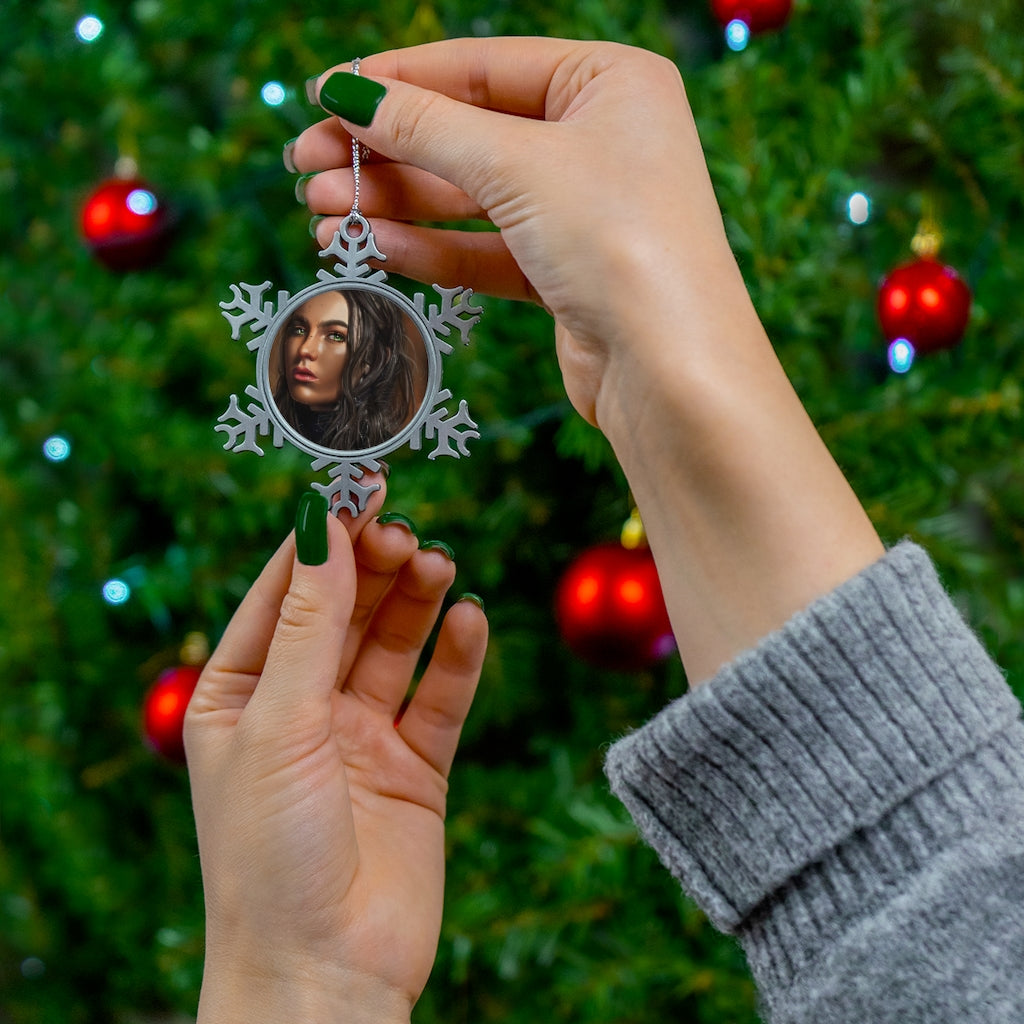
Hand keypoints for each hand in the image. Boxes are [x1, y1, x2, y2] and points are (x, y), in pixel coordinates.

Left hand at [185, 491, 487, 1023]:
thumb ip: (309, 622)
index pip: (283, 593)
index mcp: (241, 694)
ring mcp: (360, 736)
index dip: (321, 539)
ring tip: (440, 565)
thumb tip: (322, 523)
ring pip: (394, 645)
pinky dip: (458, 657)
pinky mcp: (415, 767)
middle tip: (406, 533)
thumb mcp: (279, 722)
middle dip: (374, 567)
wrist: (325, 975)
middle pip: (345, 611)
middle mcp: (300, 708)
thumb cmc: (270, 854)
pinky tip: (471, 620)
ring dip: (417, 601)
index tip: (359, 487)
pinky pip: (440, 697)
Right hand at [290, 38, 743, 427]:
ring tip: (322, 215)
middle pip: (468, 134)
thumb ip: (426, 127)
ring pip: (470, 198)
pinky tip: (374, 249)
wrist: (671, 372)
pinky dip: (431, 249)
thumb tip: (347, 93)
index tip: (323, 95)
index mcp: (609, 82)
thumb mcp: (516, 165)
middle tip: (306, 167)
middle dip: (385, 153)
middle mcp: (599, 141)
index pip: (481, 66)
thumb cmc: (619, 242)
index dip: (397, 80)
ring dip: (395, 205)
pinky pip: (485, 250)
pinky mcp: (565, 274)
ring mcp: (582, 211)